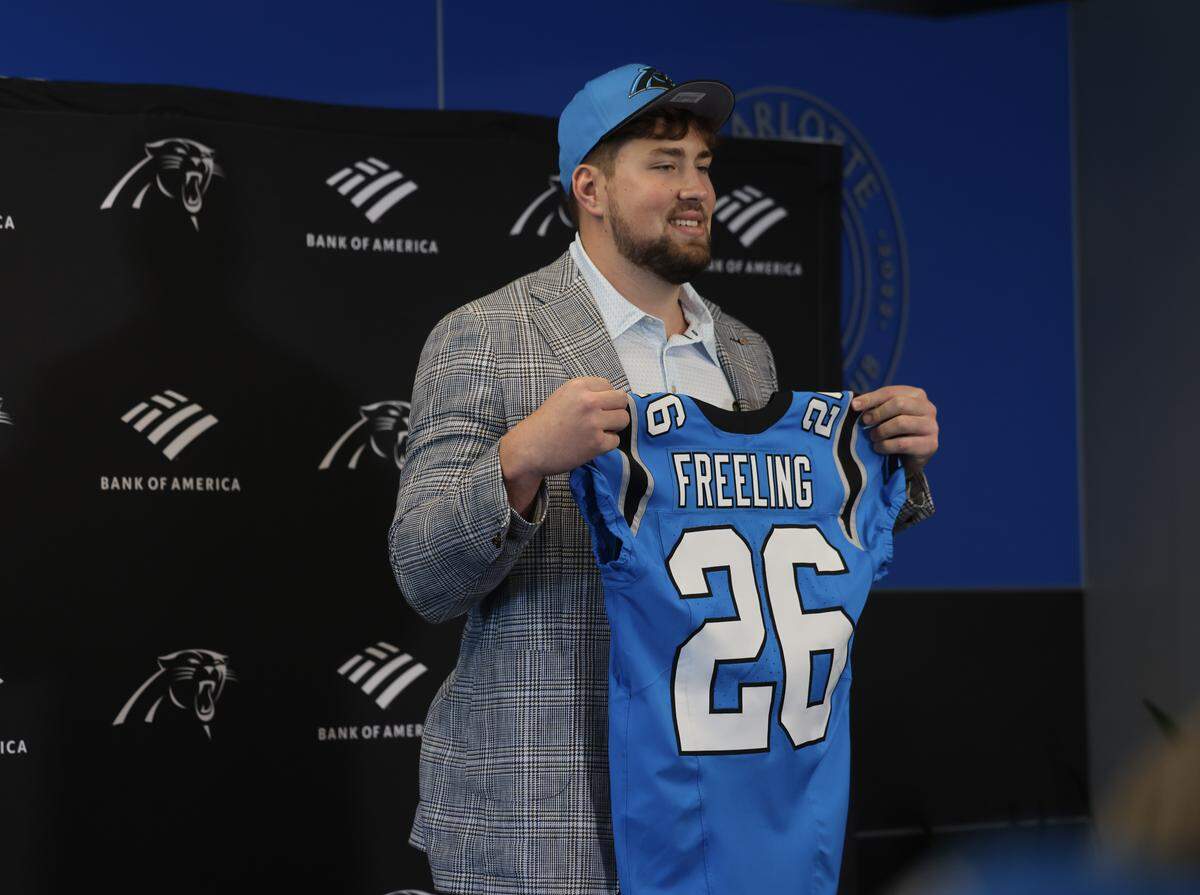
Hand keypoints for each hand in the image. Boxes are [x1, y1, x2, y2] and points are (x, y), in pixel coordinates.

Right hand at [500, 377, 628, 482]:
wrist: (528, 449)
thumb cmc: (543, 424)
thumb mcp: (562, 397)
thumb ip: (585, 393)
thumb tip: (611, 397)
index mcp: (578, 386)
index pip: (609, 385)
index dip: (604, 398)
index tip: (594, 408)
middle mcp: (588, 401)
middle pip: (622, 400)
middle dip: (615, 410)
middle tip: (602, 420)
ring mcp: (594, 422)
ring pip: (623, 419)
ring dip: (613, 427)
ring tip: (596, 432)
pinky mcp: (597, 443)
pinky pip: (615, 440)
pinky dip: (605, 445)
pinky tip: (589, 445)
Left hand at [851, 386, 937, 476]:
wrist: (910, 457)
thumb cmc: (896, 431)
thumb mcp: (886, 415)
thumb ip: (875, 406)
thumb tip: (855, 404)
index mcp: (917, 395)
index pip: (891, 392)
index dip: (871, 398)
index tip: (854, 406)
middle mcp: (928, 408)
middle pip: (899, 404)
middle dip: (878, 413)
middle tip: (865, 422)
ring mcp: (931, 427)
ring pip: (901, 423)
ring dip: (881, 431)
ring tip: (873, 437)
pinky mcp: (930, 445)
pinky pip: (903, 443)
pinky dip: (886, 446)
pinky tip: (879, 448)